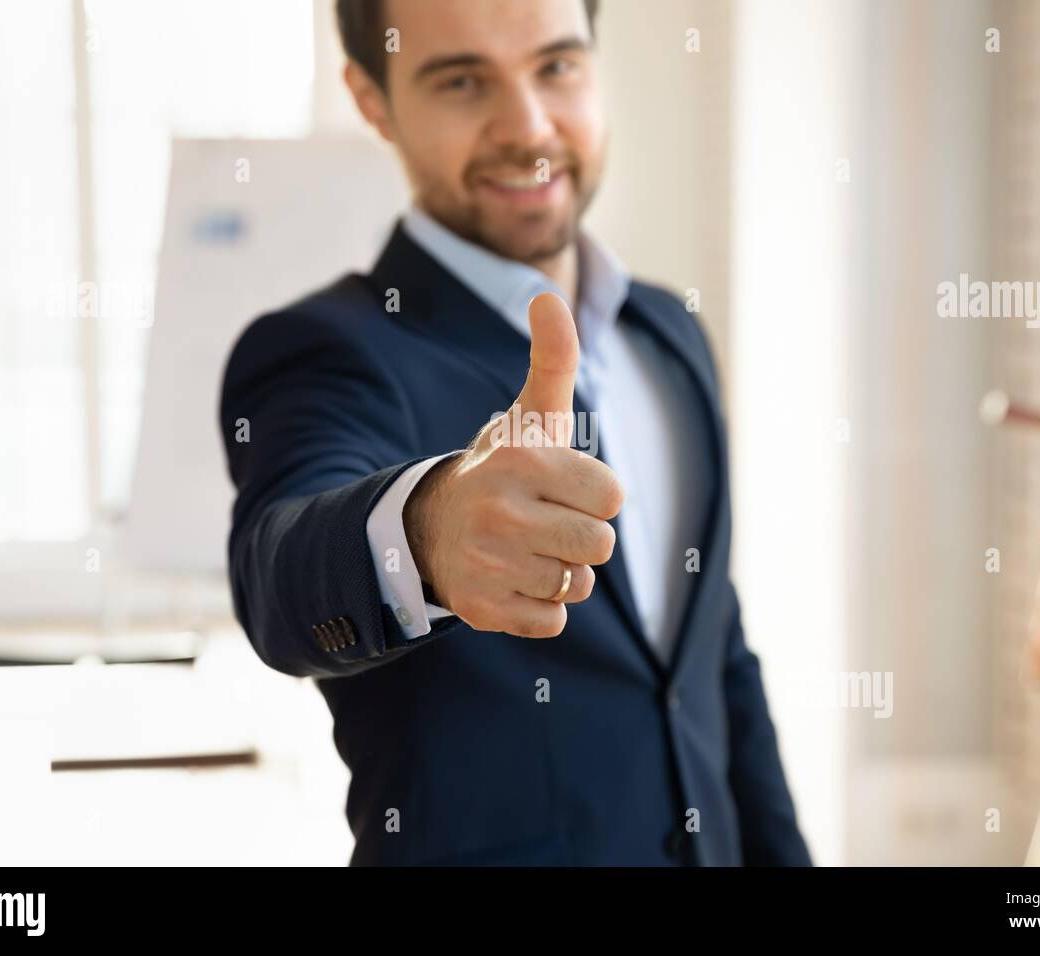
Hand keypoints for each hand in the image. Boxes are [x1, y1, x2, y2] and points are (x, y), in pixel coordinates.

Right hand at [403, 293, 623, 637]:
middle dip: (581, 536)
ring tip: (526, 549)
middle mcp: (503, 513)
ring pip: (576, 584)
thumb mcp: (528, 415)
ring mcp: (490, 565)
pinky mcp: (484, 609)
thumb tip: (548, 296)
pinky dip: (541, 606)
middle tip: (545, 522)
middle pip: (599, 546)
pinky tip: (513, 579)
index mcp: (523, 462)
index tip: (560, 487)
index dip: (593, 494)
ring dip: (561, 571)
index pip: (612, 498)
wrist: (428, 528)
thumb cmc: (501, 469)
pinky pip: (553, 620)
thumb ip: (553, 359)